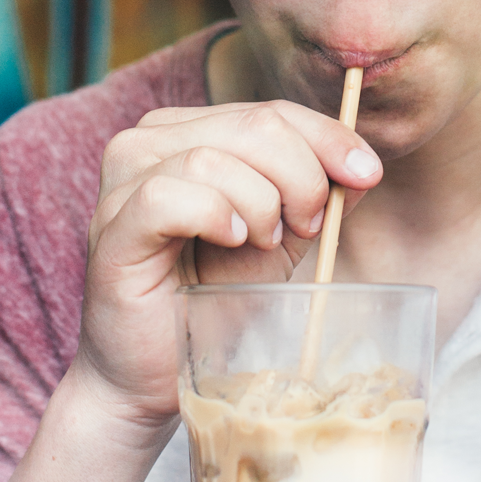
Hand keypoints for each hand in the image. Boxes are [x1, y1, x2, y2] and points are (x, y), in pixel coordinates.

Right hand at [69, 100, 382, 427]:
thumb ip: (317, 194)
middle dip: (302, 175)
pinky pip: (170, 194)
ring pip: (215, 157)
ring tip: (261, 242)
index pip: (272, 110)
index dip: (328, 137)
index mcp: (191, 129)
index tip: (368, 173)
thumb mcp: (280, 234)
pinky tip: (230, 240)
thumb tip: (363, 166)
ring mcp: (123, 179)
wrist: (154, 371)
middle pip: (253, 125)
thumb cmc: (212, 295)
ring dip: (259, 204)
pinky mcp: (113, 225)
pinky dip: (215, 216)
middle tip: (308, 225)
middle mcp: (150, 140)